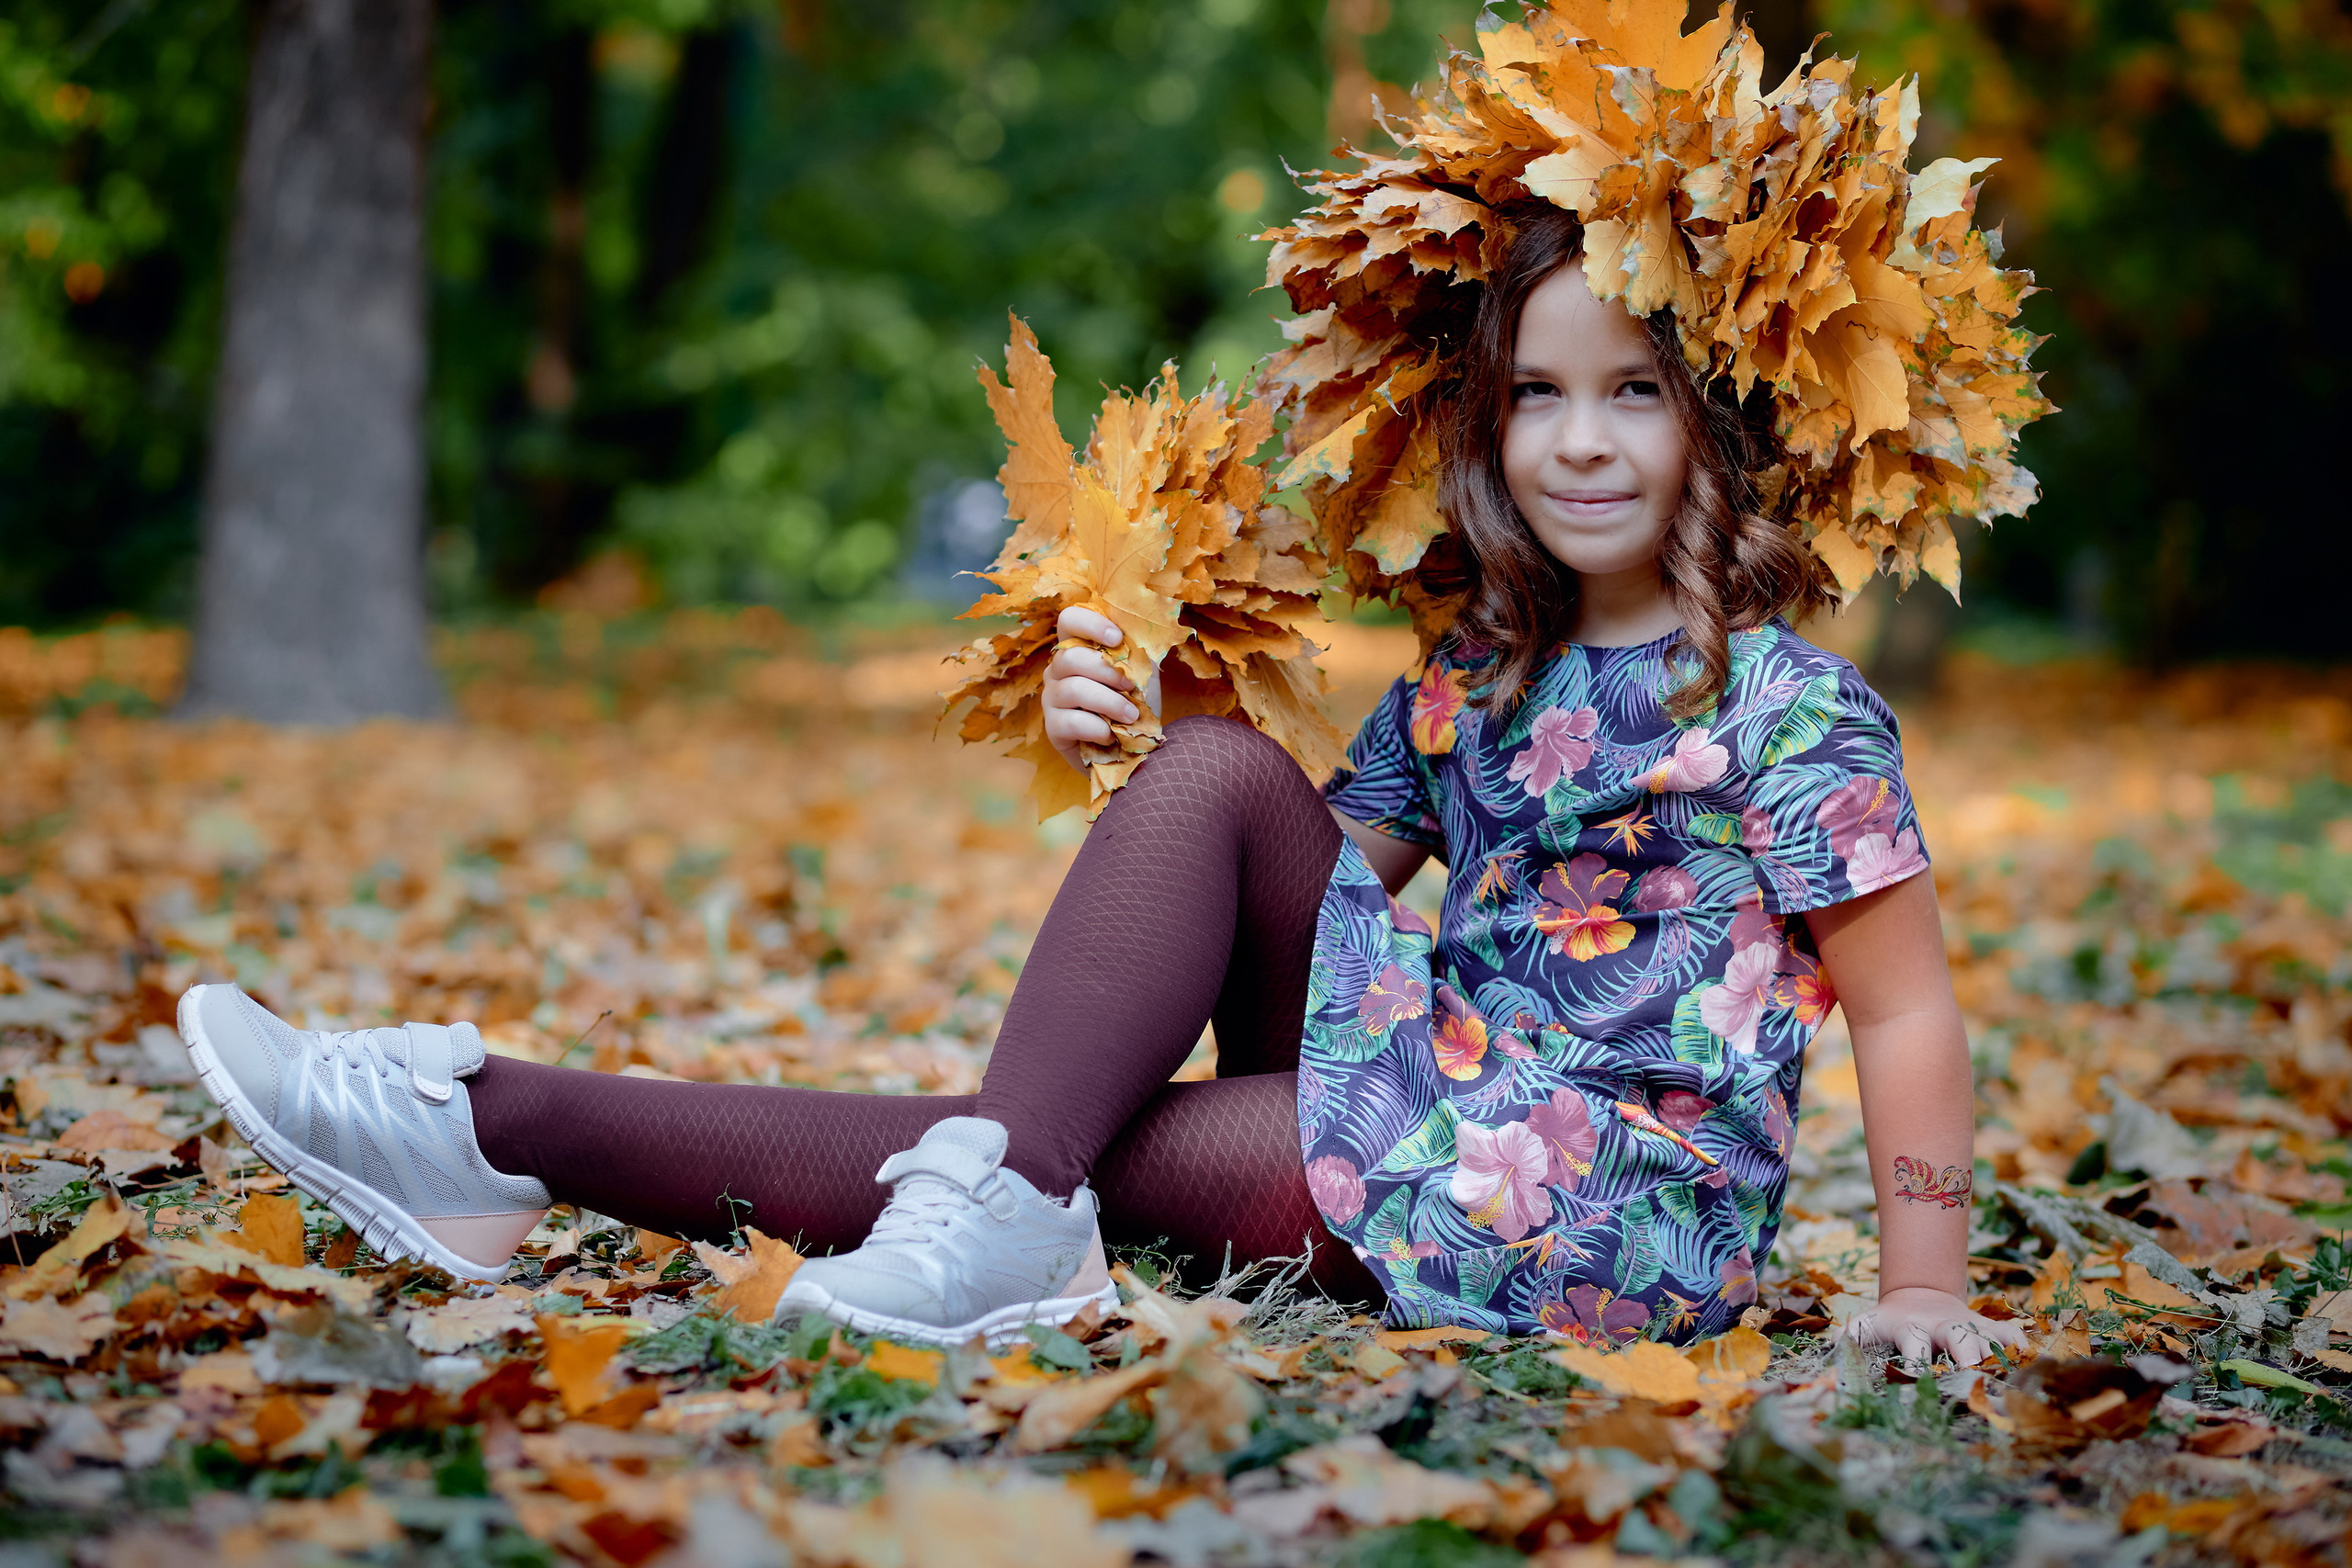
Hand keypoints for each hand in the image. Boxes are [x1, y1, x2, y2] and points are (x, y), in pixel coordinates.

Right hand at [1042, 607, 1156, 772]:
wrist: (1134, 747)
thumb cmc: (1134, 702)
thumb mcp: (1141, 670)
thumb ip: (1135, 646)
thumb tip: (1135, 623)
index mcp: (1077, 648)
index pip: (1068, 620)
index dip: (1091, 624)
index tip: (1117, 639)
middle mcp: (1056, 670)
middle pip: (1070, 657)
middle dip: (1107, 671)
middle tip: (1131, 687)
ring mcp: (1051, 699)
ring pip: (1073, 689)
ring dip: (1109, 702)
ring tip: (1131, 715)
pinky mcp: (1053, 728)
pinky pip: (1071, 722)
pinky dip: (1098, 728)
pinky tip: (1111, 734)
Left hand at [1841, 1285, 2026, 1368]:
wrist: (1919, 1295)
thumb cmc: (1888, 1321)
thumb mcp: (1865, 1324)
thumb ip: (1848, 1337)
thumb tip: (1825, 1352)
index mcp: (1911, 1329)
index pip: (1914, 1346)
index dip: (1917, 1364)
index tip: (1922, 1380)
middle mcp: (1942, 1327)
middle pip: (1958, 1340)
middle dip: (1968, 1358)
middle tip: (1976, 1378)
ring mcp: (1967, 1326)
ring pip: (1988, 1337)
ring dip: (2000, 1355)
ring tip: (2015, 1378)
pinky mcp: (1987, 1328)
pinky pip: (2010, 1335)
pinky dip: (2023, 1347)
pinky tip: (2036, 1363)